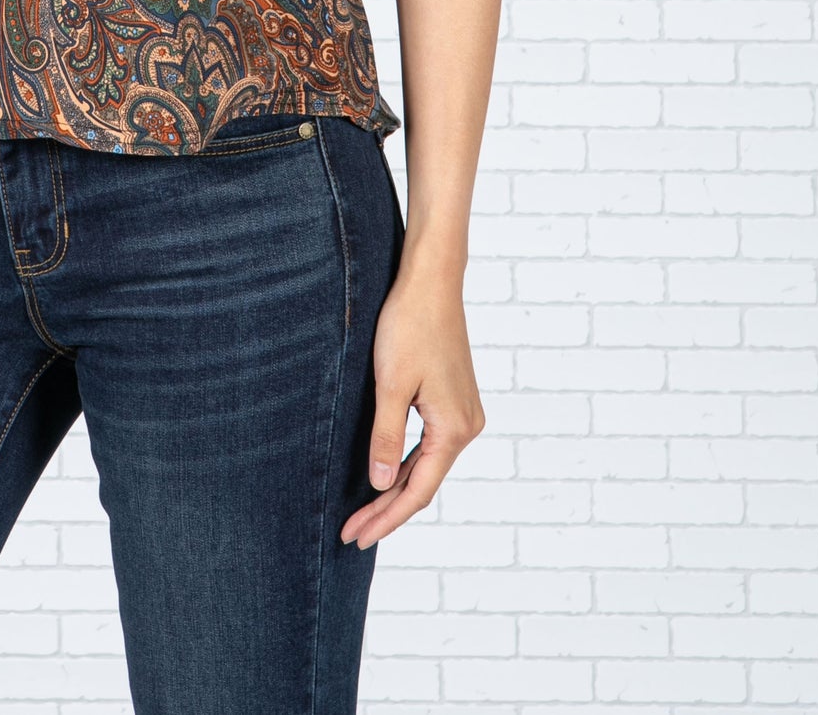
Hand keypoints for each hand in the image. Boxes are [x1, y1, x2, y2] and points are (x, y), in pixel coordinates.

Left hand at [340, 257, 485, 548]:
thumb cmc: (410, 326)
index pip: (416, 490)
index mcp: (454, 429)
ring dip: (394, 488)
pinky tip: (384, 473)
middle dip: (386, 508)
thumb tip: (378, 484)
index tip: (356, 535)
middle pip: (422, 482)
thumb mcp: (391, 385)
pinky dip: (404, 462)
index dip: (386, 517)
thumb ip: (385, 437)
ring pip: (425, 464)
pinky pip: (428, 444)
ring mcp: (462, 412)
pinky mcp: (453, 399)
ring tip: (363, 513)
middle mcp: (466, 426)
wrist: (432, 282)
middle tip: (351, 533)